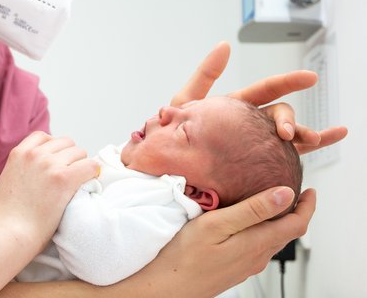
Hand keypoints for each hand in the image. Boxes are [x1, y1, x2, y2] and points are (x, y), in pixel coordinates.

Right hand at [0, 132, 98, 253]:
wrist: (10, 233)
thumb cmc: (8, 216)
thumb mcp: (8, 180)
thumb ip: (23, 168)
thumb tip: (38, 170)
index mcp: (19, 153)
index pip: (44, 137)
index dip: (54, 149)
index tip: (58, 162)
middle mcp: (35, 154)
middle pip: (65, 143)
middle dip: (70, 157)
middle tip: (71, 176)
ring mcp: (49, 164)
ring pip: (79, 152)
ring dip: (81, 166)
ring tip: (78, 183)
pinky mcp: (64, 178)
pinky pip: (90, 166)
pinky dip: (93, 173)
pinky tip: (89, 184)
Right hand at [126, 186, 314, 296]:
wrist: (168, 287)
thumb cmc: (185, 256)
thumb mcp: (218, 224)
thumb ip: (253, 210)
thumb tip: (286, 194)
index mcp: (257, 243)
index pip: (297, 225)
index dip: (307, 206)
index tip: (310, 191)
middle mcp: (256, 257)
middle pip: (286, 233)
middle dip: (294, 212)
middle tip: (292, 192)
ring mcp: (246, 265)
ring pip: (271, 241)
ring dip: (278, 222)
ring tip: (271, 202)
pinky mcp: (234, 268)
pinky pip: (257, 247)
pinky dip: (262, 231)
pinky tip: (247, 224)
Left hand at [171, 41, 347, 154]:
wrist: (163, 163)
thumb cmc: (171, 132)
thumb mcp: (186, 99)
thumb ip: (205, 74)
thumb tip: (224, 45)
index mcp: (235, 106)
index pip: (266, 90)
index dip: (287, 82)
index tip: (309, 78)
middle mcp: (248, 123)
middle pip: (278, 115)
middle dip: (289, 119)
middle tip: (286, 132)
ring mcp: (253, 143)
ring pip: (287, 137)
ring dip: (305, 135)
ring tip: (313, 139)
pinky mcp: (254, 164)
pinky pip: (284, 159)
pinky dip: (306, 152)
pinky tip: (324, 146)